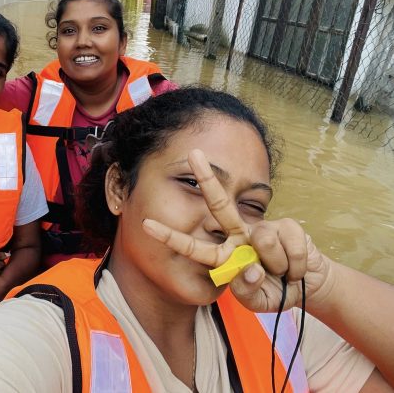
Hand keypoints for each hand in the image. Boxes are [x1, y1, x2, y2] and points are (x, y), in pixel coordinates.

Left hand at [142, 149, 329, 312]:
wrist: (308, 284)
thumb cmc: (274, 289)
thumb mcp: (258, 300)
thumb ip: (249, 290)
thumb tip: (250, 269)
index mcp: (224, 254)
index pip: (193, 247)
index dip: (170, 237)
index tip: (146, 225)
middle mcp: (239, 236)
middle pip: (220, 205)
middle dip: (207, 178)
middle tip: (194, 154)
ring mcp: (263, 229)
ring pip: (263, 239)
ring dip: (278, 266)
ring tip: (283, 274)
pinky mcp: (288, 226)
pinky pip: (290, 248)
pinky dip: (296, 267)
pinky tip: (296, 268)